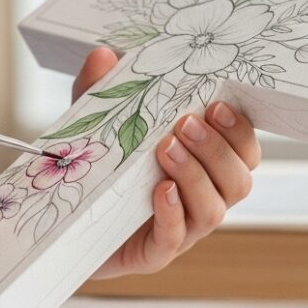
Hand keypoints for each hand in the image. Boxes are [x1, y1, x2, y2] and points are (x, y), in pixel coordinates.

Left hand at [71, 47, 260, 279]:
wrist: (64, 222)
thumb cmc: (97, 169)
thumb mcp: (98, 122)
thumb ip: (101, 90)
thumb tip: (103, 54)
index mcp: (202, 165)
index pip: (243, 150)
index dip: (239, 130)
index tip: (216, 105)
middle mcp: (201, 197)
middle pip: (238, 180)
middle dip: (217, 149)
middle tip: (184, 124)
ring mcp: (181, 229)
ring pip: (214, 210)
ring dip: (195, 176)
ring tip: (166, 150)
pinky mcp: (154, 254)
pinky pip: (175, 239)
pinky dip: (173, 214)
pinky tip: (160, 192)